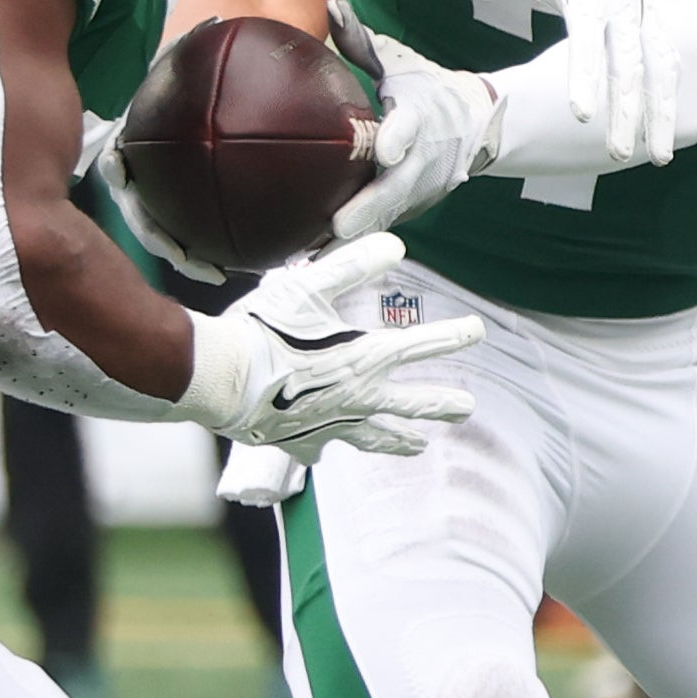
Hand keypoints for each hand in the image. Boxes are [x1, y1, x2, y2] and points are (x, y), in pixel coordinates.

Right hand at [176, 231, 482, 461]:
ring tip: (418, 447)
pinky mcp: (300, 440)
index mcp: (366, 357)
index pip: (420, 345)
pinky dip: (324, 448)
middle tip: (467, 408)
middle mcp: (357, 397)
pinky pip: (320, 447)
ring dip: (399, 440)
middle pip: (410, 402)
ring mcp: (330, 423)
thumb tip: (397, 245)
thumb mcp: (309, 285)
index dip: (452, 336)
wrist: (218, 378)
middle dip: (440, 403)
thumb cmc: (262, 327)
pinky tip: (325, 452)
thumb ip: (354, 264)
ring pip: (375, 436)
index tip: (478, 331)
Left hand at [331, 17, 502, 239]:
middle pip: (399, 186)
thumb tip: (330, 5)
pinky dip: (355, 244)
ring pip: (389, 216)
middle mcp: (425, 157)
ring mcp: (423, 188)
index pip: (411, 127)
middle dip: (370, 208)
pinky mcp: (415, 208)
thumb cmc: (428, 89)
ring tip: (316, 256)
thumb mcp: (401, 64)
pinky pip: (382, 226)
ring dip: (357, 237)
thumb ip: (362, 42)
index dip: (398, 138)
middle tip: (338, 227)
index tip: (385, 150)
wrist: (480, 122)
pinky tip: (316, 259)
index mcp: (421, 116)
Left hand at [458, 0, 668, 165]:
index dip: (586, 70)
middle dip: (627, 104)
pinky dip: (667, 93)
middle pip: (629, 50)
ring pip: (659, 58)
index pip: (588, 24)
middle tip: (619, 153)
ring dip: (661, 108)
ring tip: (660, 158)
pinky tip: (665, 133)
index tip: (580, 114)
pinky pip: (664, 57)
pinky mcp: (646, 13)